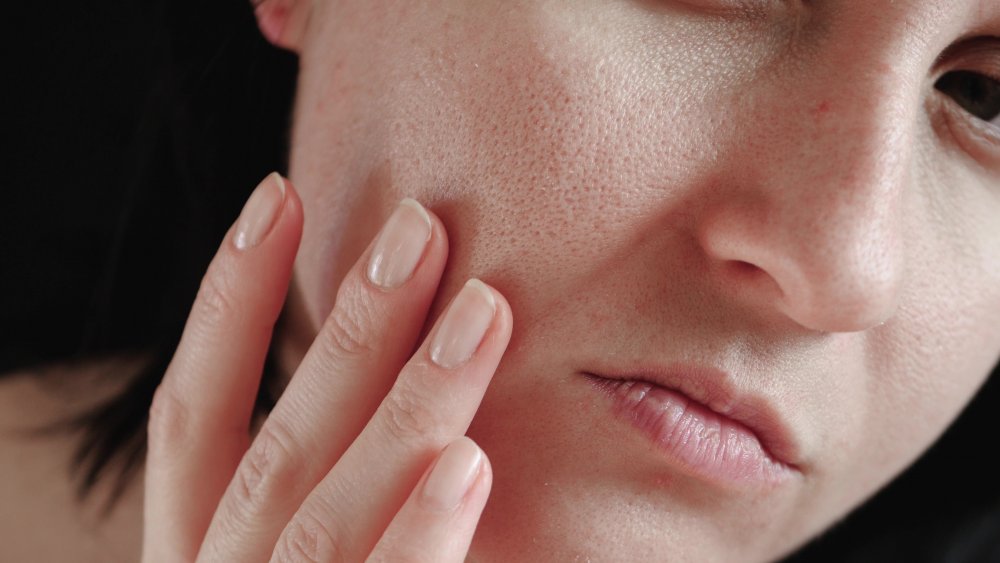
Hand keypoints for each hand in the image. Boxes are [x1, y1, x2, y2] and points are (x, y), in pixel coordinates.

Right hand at [141, 173, 512, 561]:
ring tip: (482, 310)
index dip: (227, 300)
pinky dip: (421, 533)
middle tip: (422, 227)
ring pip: (326, 518)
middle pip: (278, 453)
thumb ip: (328, 483)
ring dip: (407, 406)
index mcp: (198, 550)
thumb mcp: (306, 546)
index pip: (191, 418)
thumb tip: (384, 352)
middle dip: (350, 332)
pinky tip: (470, 462)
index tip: (277, 195)